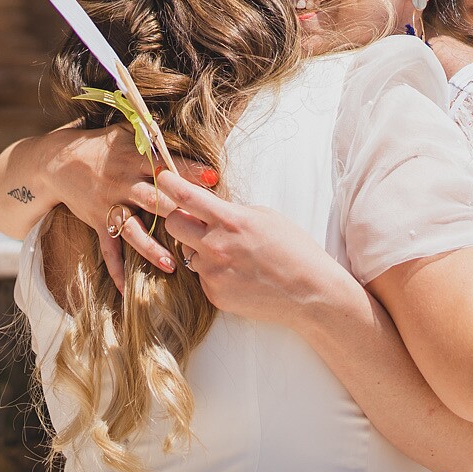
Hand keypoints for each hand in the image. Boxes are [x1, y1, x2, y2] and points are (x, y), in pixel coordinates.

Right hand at [35, 124, 209, 289]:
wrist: (58, 161)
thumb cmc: (101, 145)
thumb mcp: (126, 133)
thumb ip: (153, 138)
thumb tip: (187, 135)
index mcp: (134, 158)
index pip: (166, 166)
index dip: (190, 172)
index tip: (213, 179)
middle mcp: (123, 183)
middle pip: (155, 200)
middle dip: (178, 213)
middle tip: (203, 227)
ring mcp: (109, 205)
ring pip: (134, 230)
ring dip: (151, 248)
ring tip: (171, 265)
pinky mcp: (98, 223)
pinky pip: (108, 250)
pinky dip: (116, 270)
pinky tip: (126, 291)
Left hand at [146, 169, 351, 327]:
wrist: (309, 293)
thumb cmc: (295, 250)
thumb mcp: (265, 217)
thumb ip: (232, 211)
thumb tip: (209, 208)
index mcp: (230, 220)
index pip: (185, 196)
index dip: (168, 183)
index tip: (162, 177)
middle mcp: (215, 246)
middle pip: (173, 223)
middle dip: (178, 217)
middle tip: (194, 219)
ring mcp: (213, 272)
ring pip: (188, 252)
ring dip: (200, 249)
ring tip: (231, 254)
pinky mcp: (214, 294)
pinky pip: (202, 276)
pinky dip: (214, 272)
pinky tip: (238, 274)